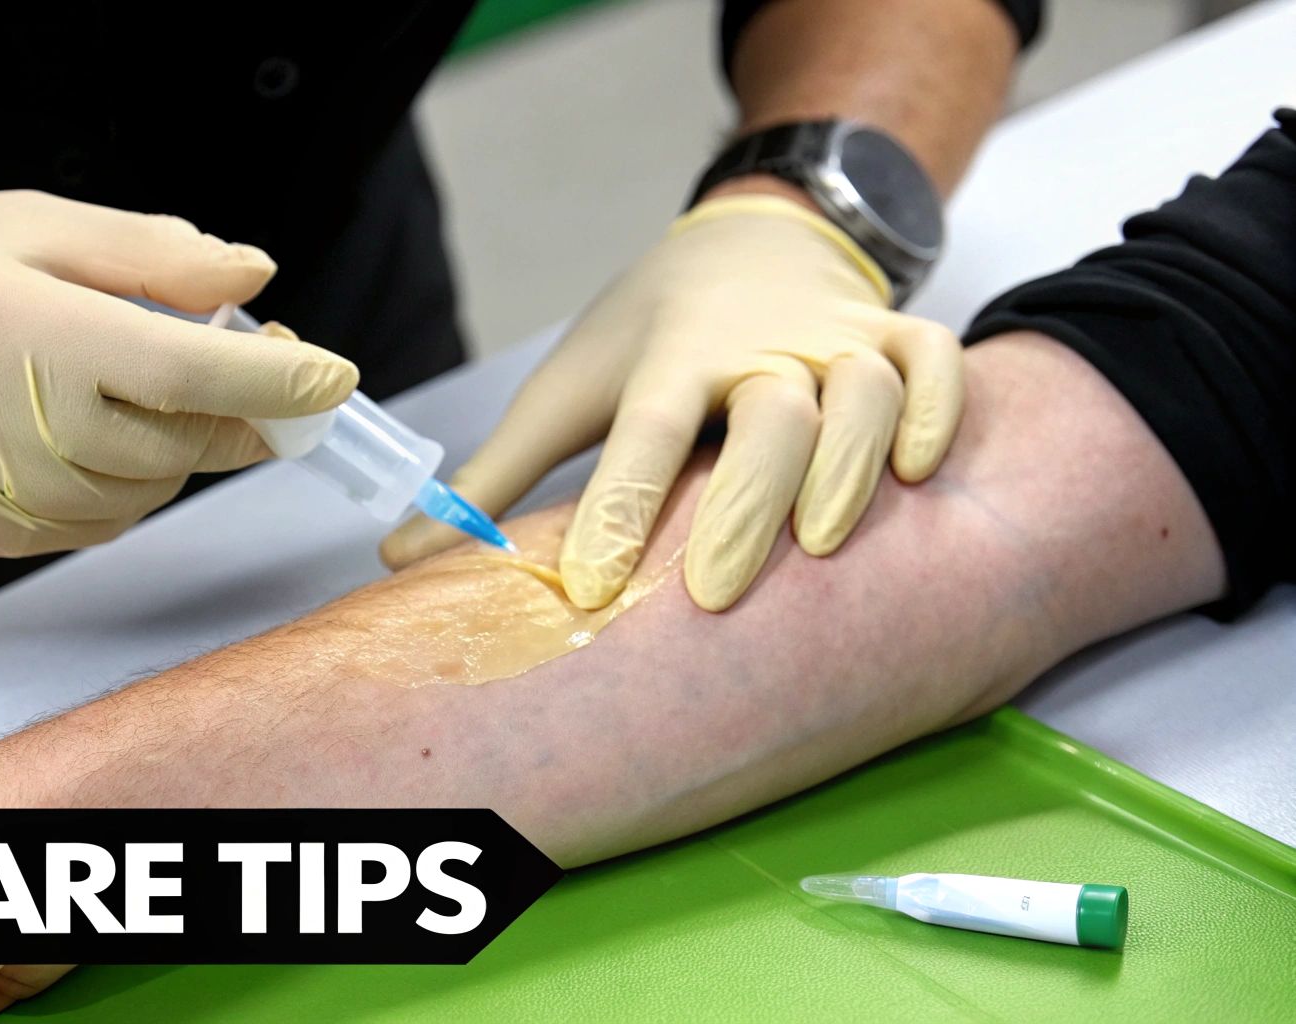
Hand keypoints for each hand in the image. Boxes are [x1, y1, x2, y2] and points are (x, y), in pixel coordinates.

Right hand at [0, 191, 358, 556]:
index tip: (333, 377)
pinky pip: (81, 530)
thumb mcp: (38, 224)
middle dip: (225, 413)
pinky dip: (114, 491)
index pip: (173, 366)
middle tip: (240, 371)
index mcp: (0, 314)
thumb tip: (257, 280)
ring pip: (132, 499)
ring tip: (135, 396)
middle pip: (164, 445)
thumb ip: (154, 256)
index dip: (269, 378)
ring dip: (169, 455)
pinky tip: (83, 438)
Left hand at [383, 194, 962, 610]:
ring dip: (848, 461)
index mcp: (665, 361)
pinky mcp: (887, 333)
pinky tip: (917, 469)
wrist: (740, 238)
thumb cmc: (644, 337)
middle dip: (743, 501)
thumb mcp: (566, 392)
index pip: (642, 435)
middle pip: (764, 414)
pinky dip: (937, 407)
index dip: (617, 509)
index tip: (588, 590)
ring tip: (829, 544)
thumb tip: (400, 554)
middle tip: (715, 591)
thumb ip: (496, 478)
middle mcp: (753, 348)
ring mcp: (828, 337)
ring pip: (859, 386)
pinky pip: (932, 358)